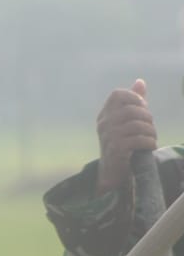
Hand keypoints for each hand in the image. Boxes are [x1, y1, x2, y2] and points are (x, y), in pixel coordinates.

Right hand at [95, 79, 155, 194]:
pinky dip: (150, 143)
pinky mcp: (116, 149)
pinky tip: (149, 147)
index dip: (134, 97)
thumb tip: (140, 82)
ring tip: (151, 139)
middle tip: (151, 129)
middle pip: (132, 110)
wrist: (114, 173)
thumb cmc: (122, 145)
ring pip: (138, 125)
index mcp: (104, 115)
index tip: (143, 107)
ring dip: (151, 133)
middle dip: (148, 119)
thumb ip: (133, 102)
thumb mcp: (126, 122)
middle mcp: (103, 124)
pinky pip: (139, 139)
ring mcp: (108, 136)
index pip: (117, 95)